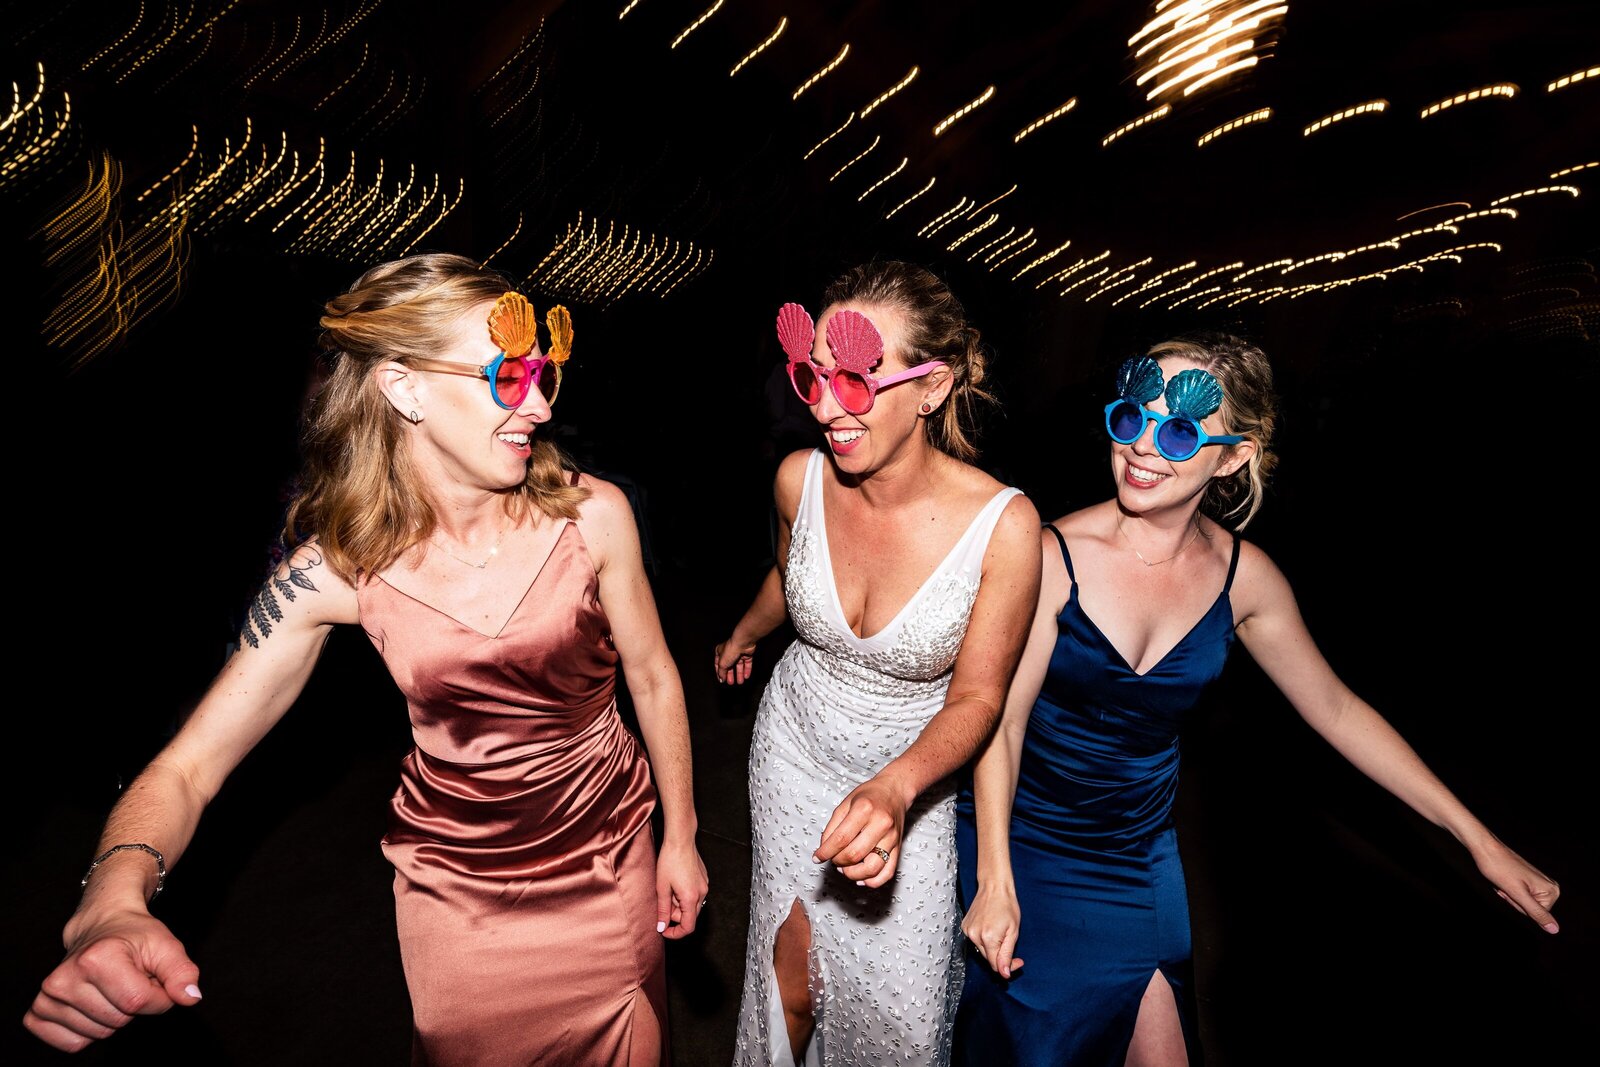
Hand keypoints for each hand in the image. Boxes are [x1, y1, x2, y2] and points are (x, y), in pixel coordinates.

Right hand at [24, 908, 201, 1051]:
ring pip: (98, 1034)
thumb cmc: (134, 936)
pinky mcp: (39, 1011)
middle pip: (118, 1020)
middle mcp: (66, 976)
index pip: (138, 1002)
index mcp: (97, 958)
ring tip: (112, 987)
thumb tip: (190, 998)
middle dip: (135, 1005)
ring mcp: (48, 996)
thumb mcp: (166, 946)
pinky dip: (89, 1032)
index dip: (158, 998)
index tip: (155, 980)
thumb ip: (182, 972)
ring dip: (114, 1016)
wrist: (101, 926)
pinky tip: (93, 1004)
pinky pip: (72, 1044)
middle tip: (130, 979)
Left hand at [655, 837, 709, 938]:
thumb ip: (663, 910)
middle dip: (675, 915)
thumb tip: (662, 927)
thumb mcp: (662, 888)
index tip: (664, 930)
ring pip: (692, 905)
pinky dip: (684, 895)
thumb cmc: (669, 861)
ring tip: (668, 889)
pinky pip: (695, 895)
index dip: (675, 933)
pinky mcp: (704, 879)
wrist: (680, 840)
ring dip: (679, 904)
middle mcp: (702, 894)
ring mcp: (704, 886)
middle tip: (662, 903)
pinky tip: (676, 883)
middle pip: (690, 916)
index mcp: (691, 898)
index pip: (688, 927)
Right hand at [714, 636, 756, 684]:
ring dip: (739, 674)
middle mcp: (729, 652)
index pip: (718, 664)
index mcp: (720, 652)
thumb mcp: (722, 663)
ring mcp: (738, 653)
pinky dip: (747, 670)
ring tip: (740, 682)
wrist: (743, 643)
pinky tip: (746, 676)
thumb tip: (721, 679)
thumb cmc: (730, 650)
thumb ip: (721, 672)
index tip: (722, 680)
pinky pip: (747, 664)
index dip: (720, 673)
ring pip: (739, 666)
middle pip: (729, 666)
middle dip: (730, 675)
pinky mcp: (747, 654)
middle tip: (731, 683)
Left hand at [813, 775, 908, 888]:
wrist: (894, 791)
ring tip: (845, 868)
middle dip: (838, 862)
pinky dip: (872, 881)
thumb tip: (823, 850)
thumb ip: (832, 827)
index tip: (817, 858)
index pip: (840, 838)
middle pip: (854, 854)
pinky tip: (861, 878)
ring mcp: (892, 838)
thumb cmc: (868, 796)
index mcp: (864, 809)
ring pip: (871, 868)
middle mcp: (881, 824)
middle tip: (833, 859)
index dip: (826, 852)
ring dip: (853, 874)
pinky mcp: (898, 848)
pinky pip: (887, 873)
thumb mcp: (845, 803)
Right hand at [961, 882, 1023, 977]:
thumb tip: (1004, 973)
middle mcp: (975, 936)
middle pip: (988, 959)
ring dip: (991, 947)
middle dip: (1000, 956)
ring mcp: (968, 931)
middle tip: (1010, 942)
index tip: (1018, 961)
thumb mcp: (1013, 932)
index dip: (1008, 966)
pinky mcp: (965, 927)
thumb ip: (1007, 954)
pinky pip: (976, 941)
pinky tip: (990, 928)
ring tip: (999, 930)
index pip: (996, 965)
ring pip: (982, 951)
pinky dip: (983, 939)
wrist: (994, 887)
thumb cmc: (1007, 905)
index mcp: (988, 938)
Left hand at [1474, 836, 1560, 933]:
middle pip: (1531, 910)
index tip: (1511, 890)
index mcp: (1552, 891)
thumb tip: (1555, 930)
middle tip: (1507, 886)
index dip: (1518, 905)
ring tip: (1505, 883)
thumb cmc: (1499, 868)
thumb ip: (1536, 913)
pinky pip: (1520, 895)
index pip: (1536, 915)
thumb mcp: (1517, 894)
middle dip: (1514, 901)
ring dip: (1510, 896)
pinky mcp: (1530, 881)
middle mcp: (1550, 887)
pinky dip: (1509, 892)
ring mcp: (1540, 883)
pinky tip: (1504, 883)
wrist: (1487, 849)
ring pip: (1524, 903)